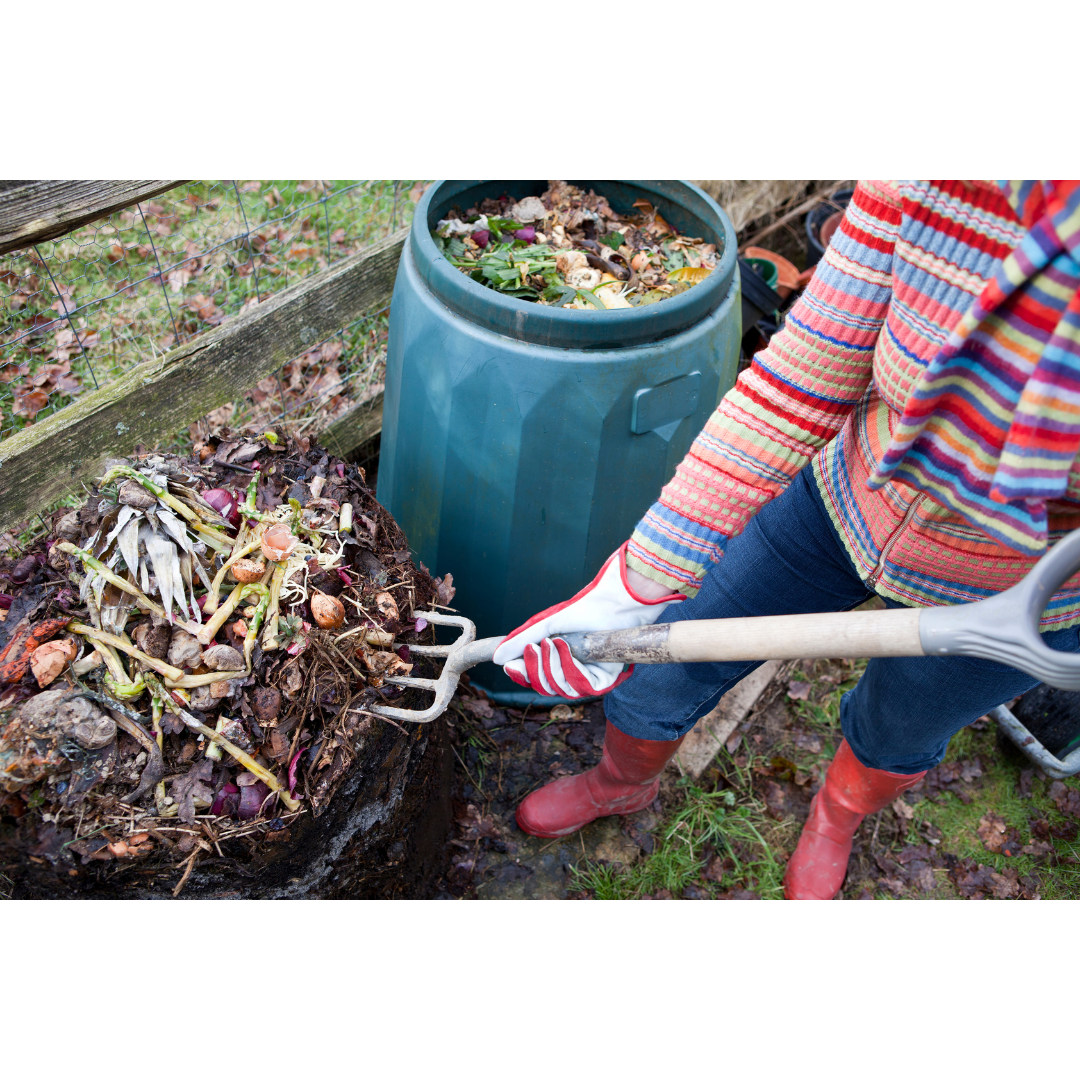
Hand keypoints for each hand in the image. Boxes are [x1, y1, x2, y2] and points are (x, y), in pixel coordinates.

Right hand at [492, 542, 683, 697]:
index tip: (509, 666)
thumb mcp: (546, 625)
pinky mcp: (605, 681)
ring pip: (561, 689)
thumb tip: (497, 658)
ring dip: (553, 666)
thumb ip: (521, 641)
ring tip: (554, 642)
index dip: (521, 675)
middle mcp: (573, 673)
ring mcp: (588, 678)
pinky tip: (568, 648)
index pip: (535, 679)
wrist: (613, 603)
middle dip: (536, 669)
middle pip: (545, 687)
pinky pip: (581, 686)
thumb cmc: (583, 610)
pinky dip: (570, 667)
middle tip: (535, 647)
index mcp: (558, 661)